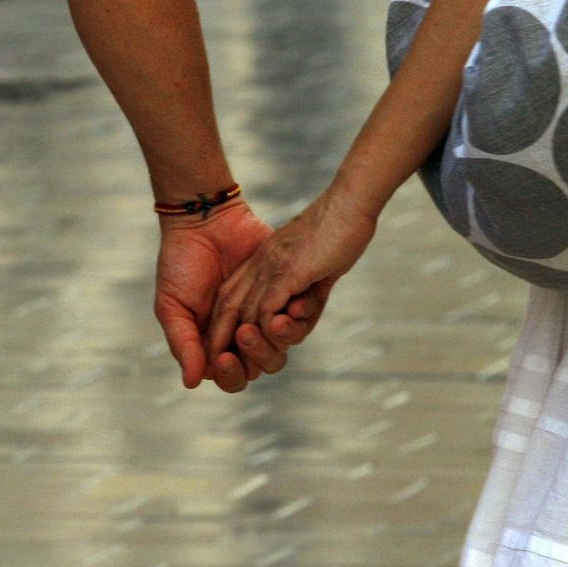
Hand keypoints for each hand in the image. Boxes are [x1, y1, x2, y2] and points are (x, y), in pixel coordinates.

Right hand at [155, 200, 316, 391]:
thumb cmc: (182, 263)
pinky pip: (300, 318)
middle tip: (245, 332)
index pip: (230, 377)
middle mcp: (241, 335)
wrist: (206, 219)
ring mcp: (265, 316)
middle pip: (259, 368)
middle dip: (256, 356)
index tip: (225, 356)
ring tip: (272, 321)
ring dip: (278, 340)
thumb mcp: (172, 305)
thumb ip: (183, 344)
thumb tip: (192, 382)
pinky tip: (292, 306)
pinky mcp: (286, 294)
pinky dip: (298, 318)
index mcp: (213, 343)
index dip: (230, 374)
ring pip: (282, 348)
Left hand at [204, 188, 378, 377]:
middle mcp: (260, 264)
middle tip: (219, 363)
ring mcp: (272, 266)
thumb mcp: (314, 265)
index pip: (232, 296)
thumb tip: (299, 310)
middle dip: (220, 337)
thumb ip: (304, 289)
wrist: (349, 203)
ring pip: (246, 311)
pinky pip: (268, 305)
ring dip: (244, 339)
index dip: (224, 324)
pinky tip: (267, 339)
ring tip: (239, 358)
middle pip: (229, 305)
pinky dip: (266, 326)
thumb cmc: (338, 232)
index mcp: (262, 262)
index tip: (223, 349)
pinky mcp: (289, 270)